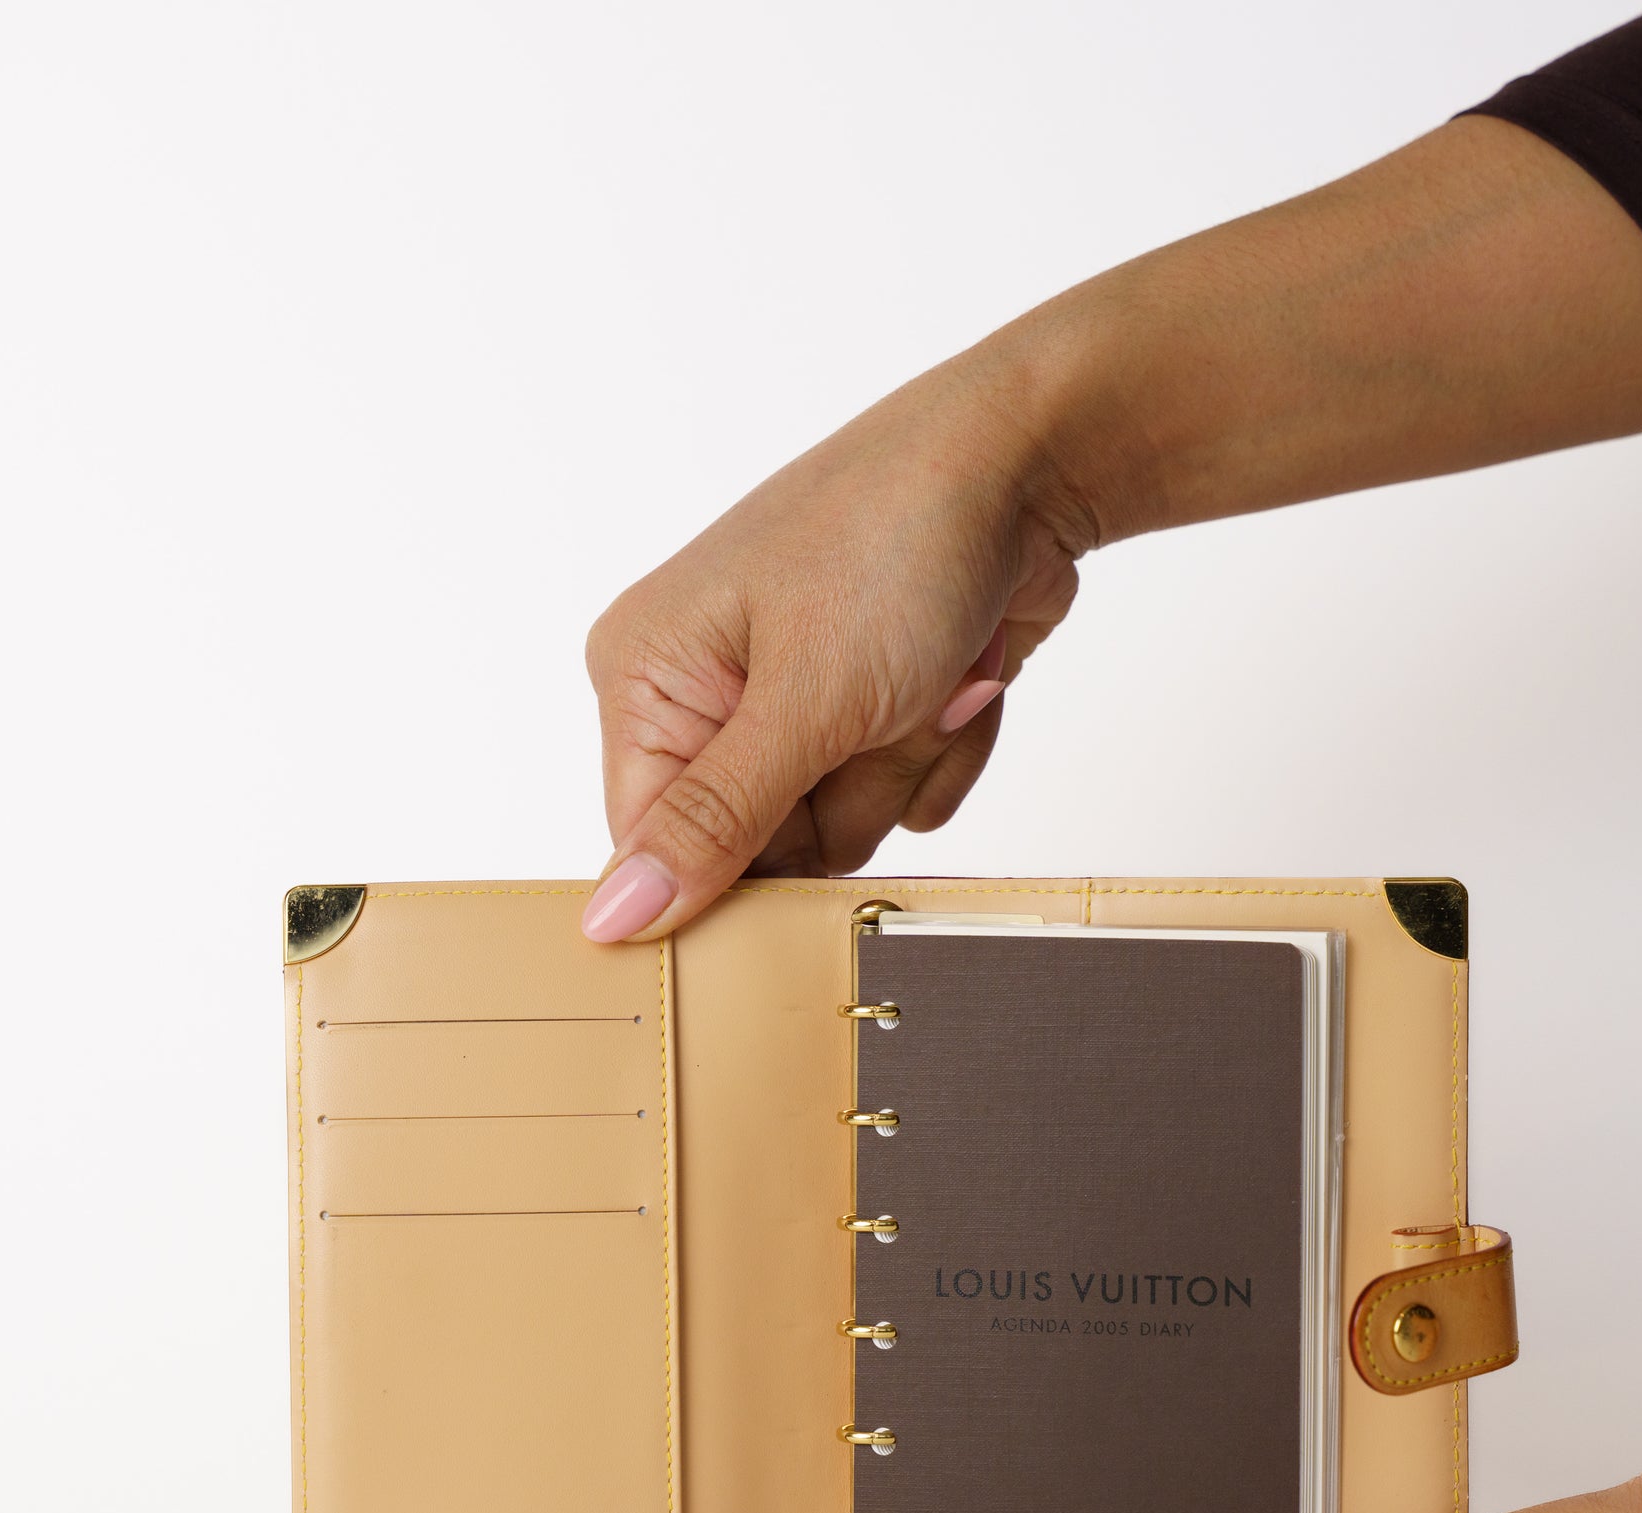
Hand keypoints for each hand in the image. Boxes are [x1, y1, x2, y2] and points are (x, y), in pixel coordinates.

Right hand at [579, 354, 1086, 941]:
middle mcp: (707, 690)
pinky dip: (944, 750)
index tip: (800, 864)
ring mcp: (795, 701)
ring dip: (902, 767)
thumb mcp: (803, 700)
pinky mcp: (868, 709)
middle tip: (877, 718)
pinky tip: (957, 677)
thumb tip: (613, 920)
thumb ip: (712, 823)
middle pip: (760, 848)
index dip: (727, 876)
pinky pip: (902, 794)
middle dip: (842, 798)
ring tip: (924, 678)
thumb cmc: (897, 541)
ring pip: (843, 827)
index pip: (654, 847)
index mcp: (649, 677)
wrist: (1028, 463)